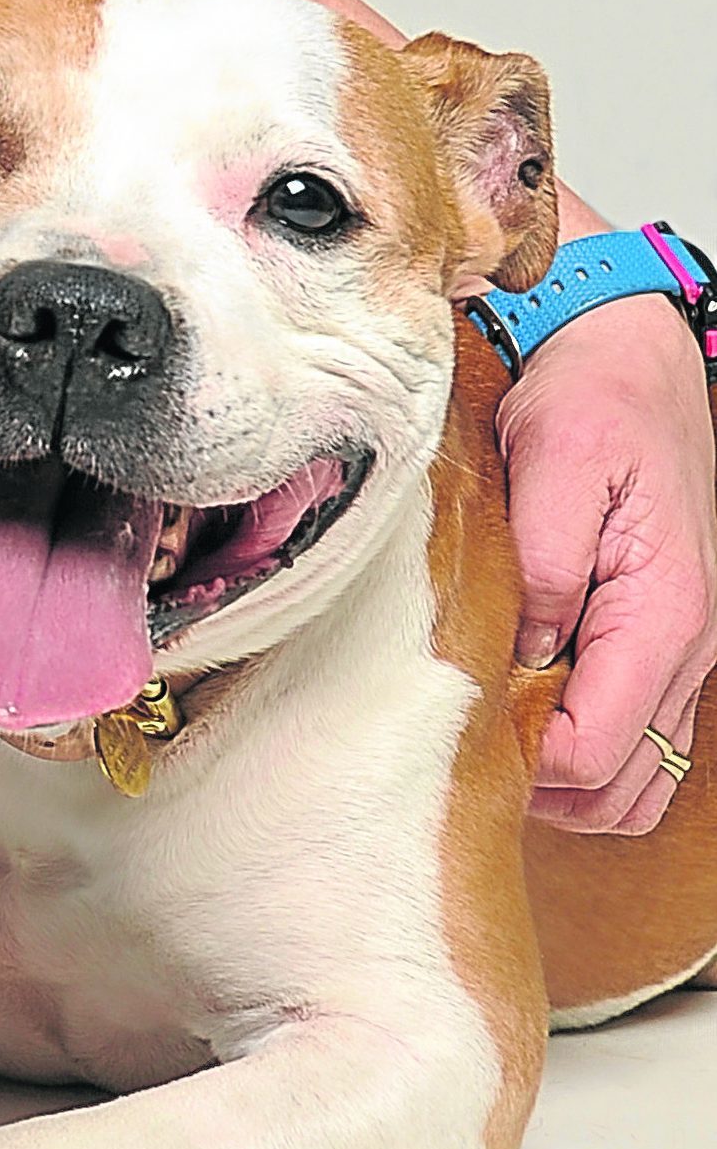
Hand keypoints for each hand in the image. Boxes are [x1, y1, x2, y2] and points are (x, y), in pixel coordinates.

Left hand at [501, 292, 716, 833]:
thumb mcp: (554, 460)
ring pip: (639, 778)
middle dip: (543, 789)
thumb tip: (522, 650)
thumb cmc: (594, 400)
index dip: (523, 763)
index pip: (594, 750)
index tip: (459, 730)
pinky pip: (642, 737)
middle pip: (619, 788)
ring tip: (497, 734)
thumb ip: (541, 563)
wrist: (634, 358)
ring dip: (570, 782)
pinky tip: (529, 711)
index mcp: (665, 613)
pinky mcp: (666, 644)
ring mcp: (685, 653)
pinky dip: (590, 751)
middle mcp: (690, 648)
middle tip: (468, 742)